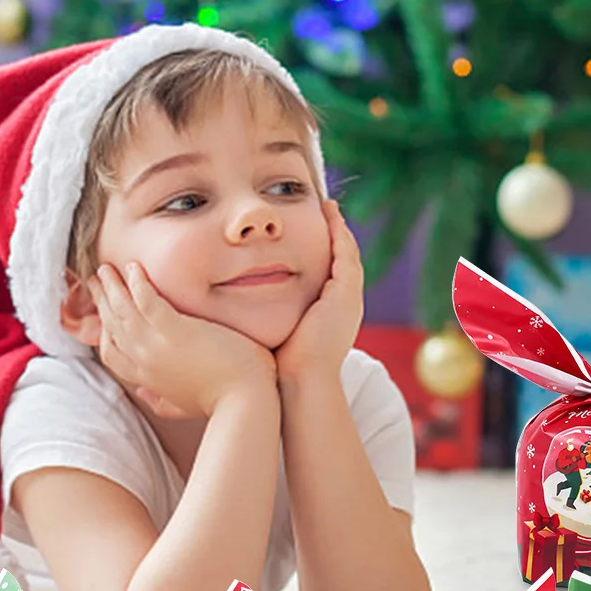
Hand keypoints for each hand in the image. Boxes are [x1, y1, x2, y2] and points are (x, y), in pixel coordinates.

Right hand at [88, 262, 275, 417]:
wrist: (245, 401)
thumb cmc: (222, 401)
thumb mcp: (182, 406)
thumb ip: (160, 401)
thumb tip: (144, 394)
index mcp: (145, 378)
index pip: (111, 352)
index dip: (104, 328)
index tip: (105, 311)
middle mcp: (144, 361)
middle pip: (112, 326)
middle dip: (102, 300)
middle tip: (97, 280)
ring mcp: (157, 346)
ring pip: (123, 310)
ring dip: (112, 286)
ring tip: (107, 267)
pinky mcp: (176, 331)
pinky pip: (147, 301)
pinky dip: (138, 283)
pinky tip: (135, 267)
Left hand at [274, 199, 363, 384]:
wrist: (302, 383)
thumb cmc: (282, 368)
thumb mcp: (277, 337)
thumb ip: (269, 322)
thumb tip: (241, 317)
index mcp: (333, 316)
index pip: (333, 276)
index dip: (326, 253)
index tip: (312, 235)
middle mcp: (347, 305)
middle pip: (345, 261)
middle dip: (337, 236)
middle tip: (327, 211)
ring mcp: (349, 297)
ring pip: (348, 253)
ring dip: (339, 229)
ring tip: (329, 208)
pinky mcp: (345, 291)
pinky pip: (345, 253)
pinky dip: (339, 233)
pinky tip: (329, 215)